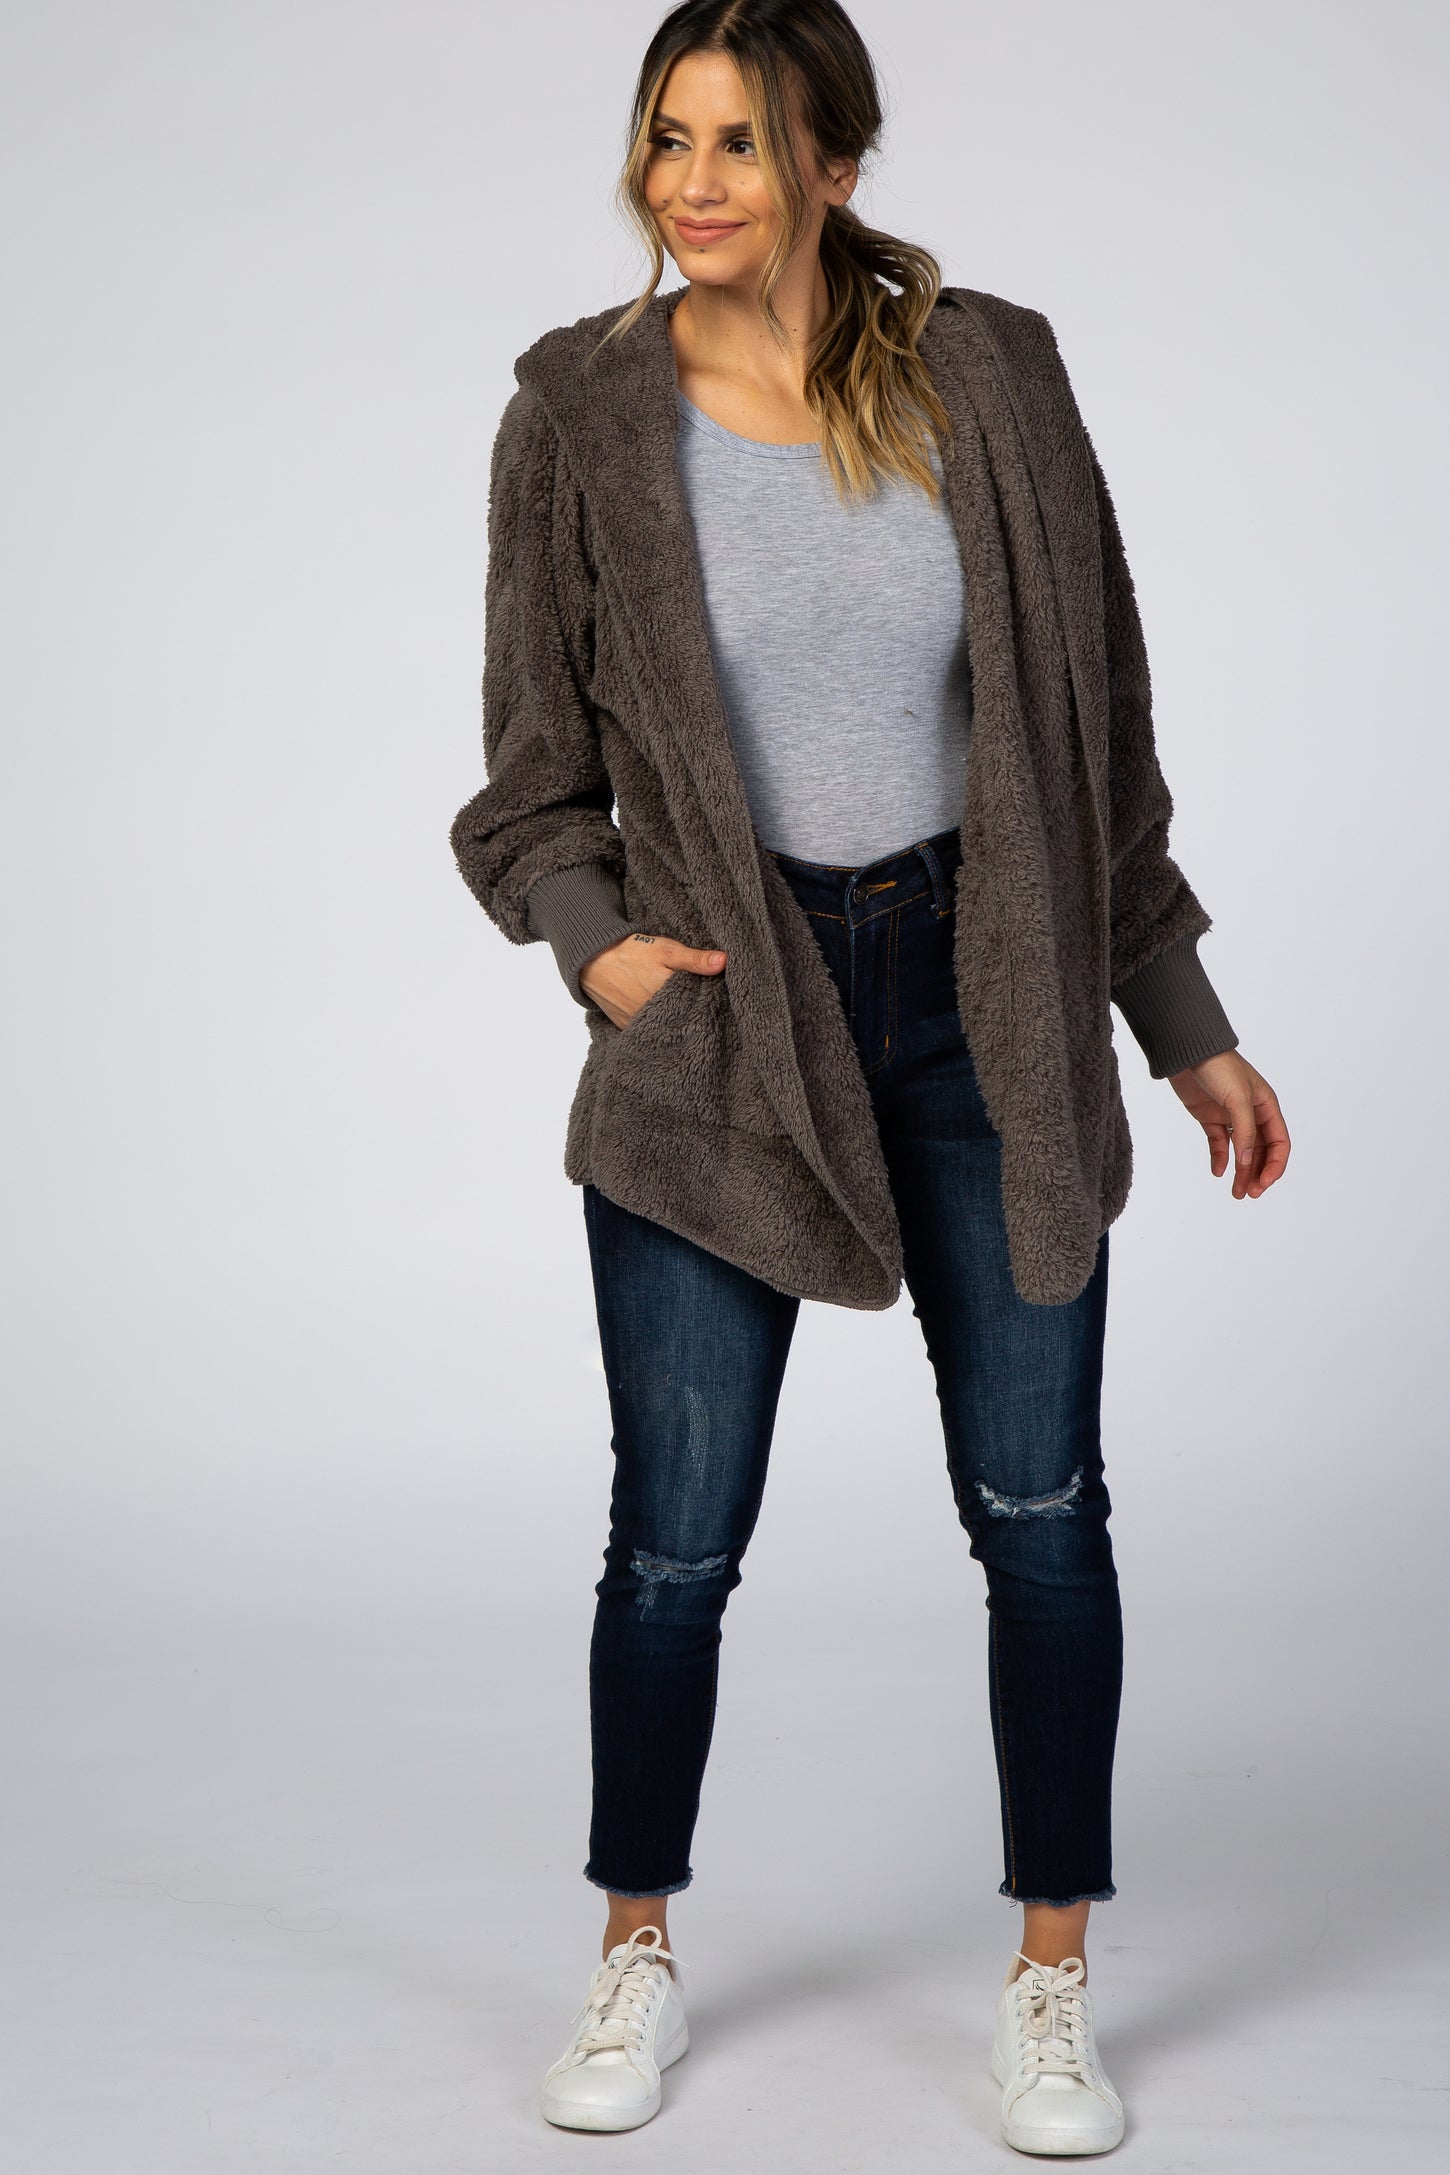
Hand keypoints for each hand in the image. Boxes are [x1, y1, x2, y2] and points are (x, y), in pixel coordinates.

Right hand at [580, 932, 726, 1029]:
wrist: (594, 960)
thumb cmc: (632, 952)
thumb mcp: (667, 950)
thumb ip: (695, 959)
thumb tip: (724, 961)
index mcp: (668, 997)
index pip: (696, 1008)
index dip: (707, 1005)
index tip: (716, 1001)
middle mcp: (654, 1016)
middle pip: (681, 1021)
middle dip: (691, 1016)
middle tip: (701, 1010)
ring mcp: (638, 1024)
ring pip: (664, 1029)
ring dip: (673, 1024)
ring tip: (683, 1016)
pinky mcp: (626, 1027)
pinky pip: (646, 1033)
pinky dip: (655, 1028)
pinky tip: (664, 1020)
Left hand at [1168, 1050, 1290, 1199]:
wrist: (1186, 1052)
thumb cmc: (1218, 1067)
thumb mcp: (1237, 1099)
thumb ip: (1245, 1131)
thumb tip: (1247, 1162)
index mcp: (1266, 1106)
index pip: (1279, 1142)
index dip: (1275, 1165)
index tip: (1263, 1184)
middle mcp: (1252, 1113)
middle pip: (1261, 1151)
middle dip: (1258, 1173)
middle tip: (1249, 1194)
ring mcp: (1230, 1116)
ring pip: (1241, 1151)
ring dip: (1241, 1172)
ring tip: (1236, 1193)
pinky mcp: (1210, 1118)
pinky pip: (1219, 1144)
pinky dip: (1220, 1159)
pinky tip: (1217, 1172)